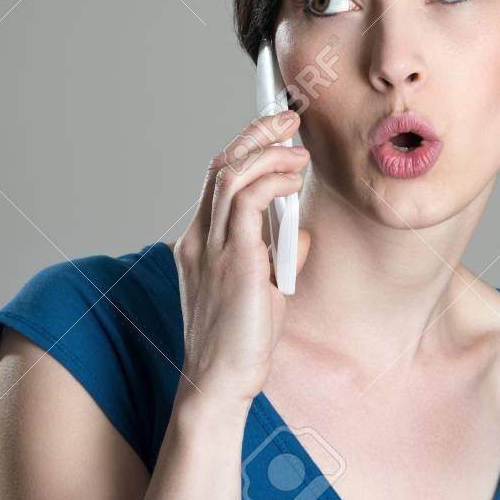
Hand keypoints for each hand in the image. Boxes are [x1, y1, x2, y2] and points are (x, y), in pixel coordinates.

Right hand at [173, 109, 310, 408]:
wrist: (219, 382)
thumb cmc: (241, 341)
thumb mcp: (263, 289)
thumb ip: (277, 255)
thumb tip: (300, 232)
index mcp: (201, 242)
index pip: (218, 178)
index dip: (245, 146)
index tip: (273, 128)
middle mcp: (199, 238)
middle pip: (222, 165)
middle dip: (256, 133)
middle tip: (288, 117)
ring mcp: (211, 248)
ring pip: (231, 175)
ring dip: (268, 152)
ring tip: (297, 149)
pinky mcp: (233, 261)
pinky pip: (247, 202)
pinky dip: (272, 182)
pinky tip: (293, 181)